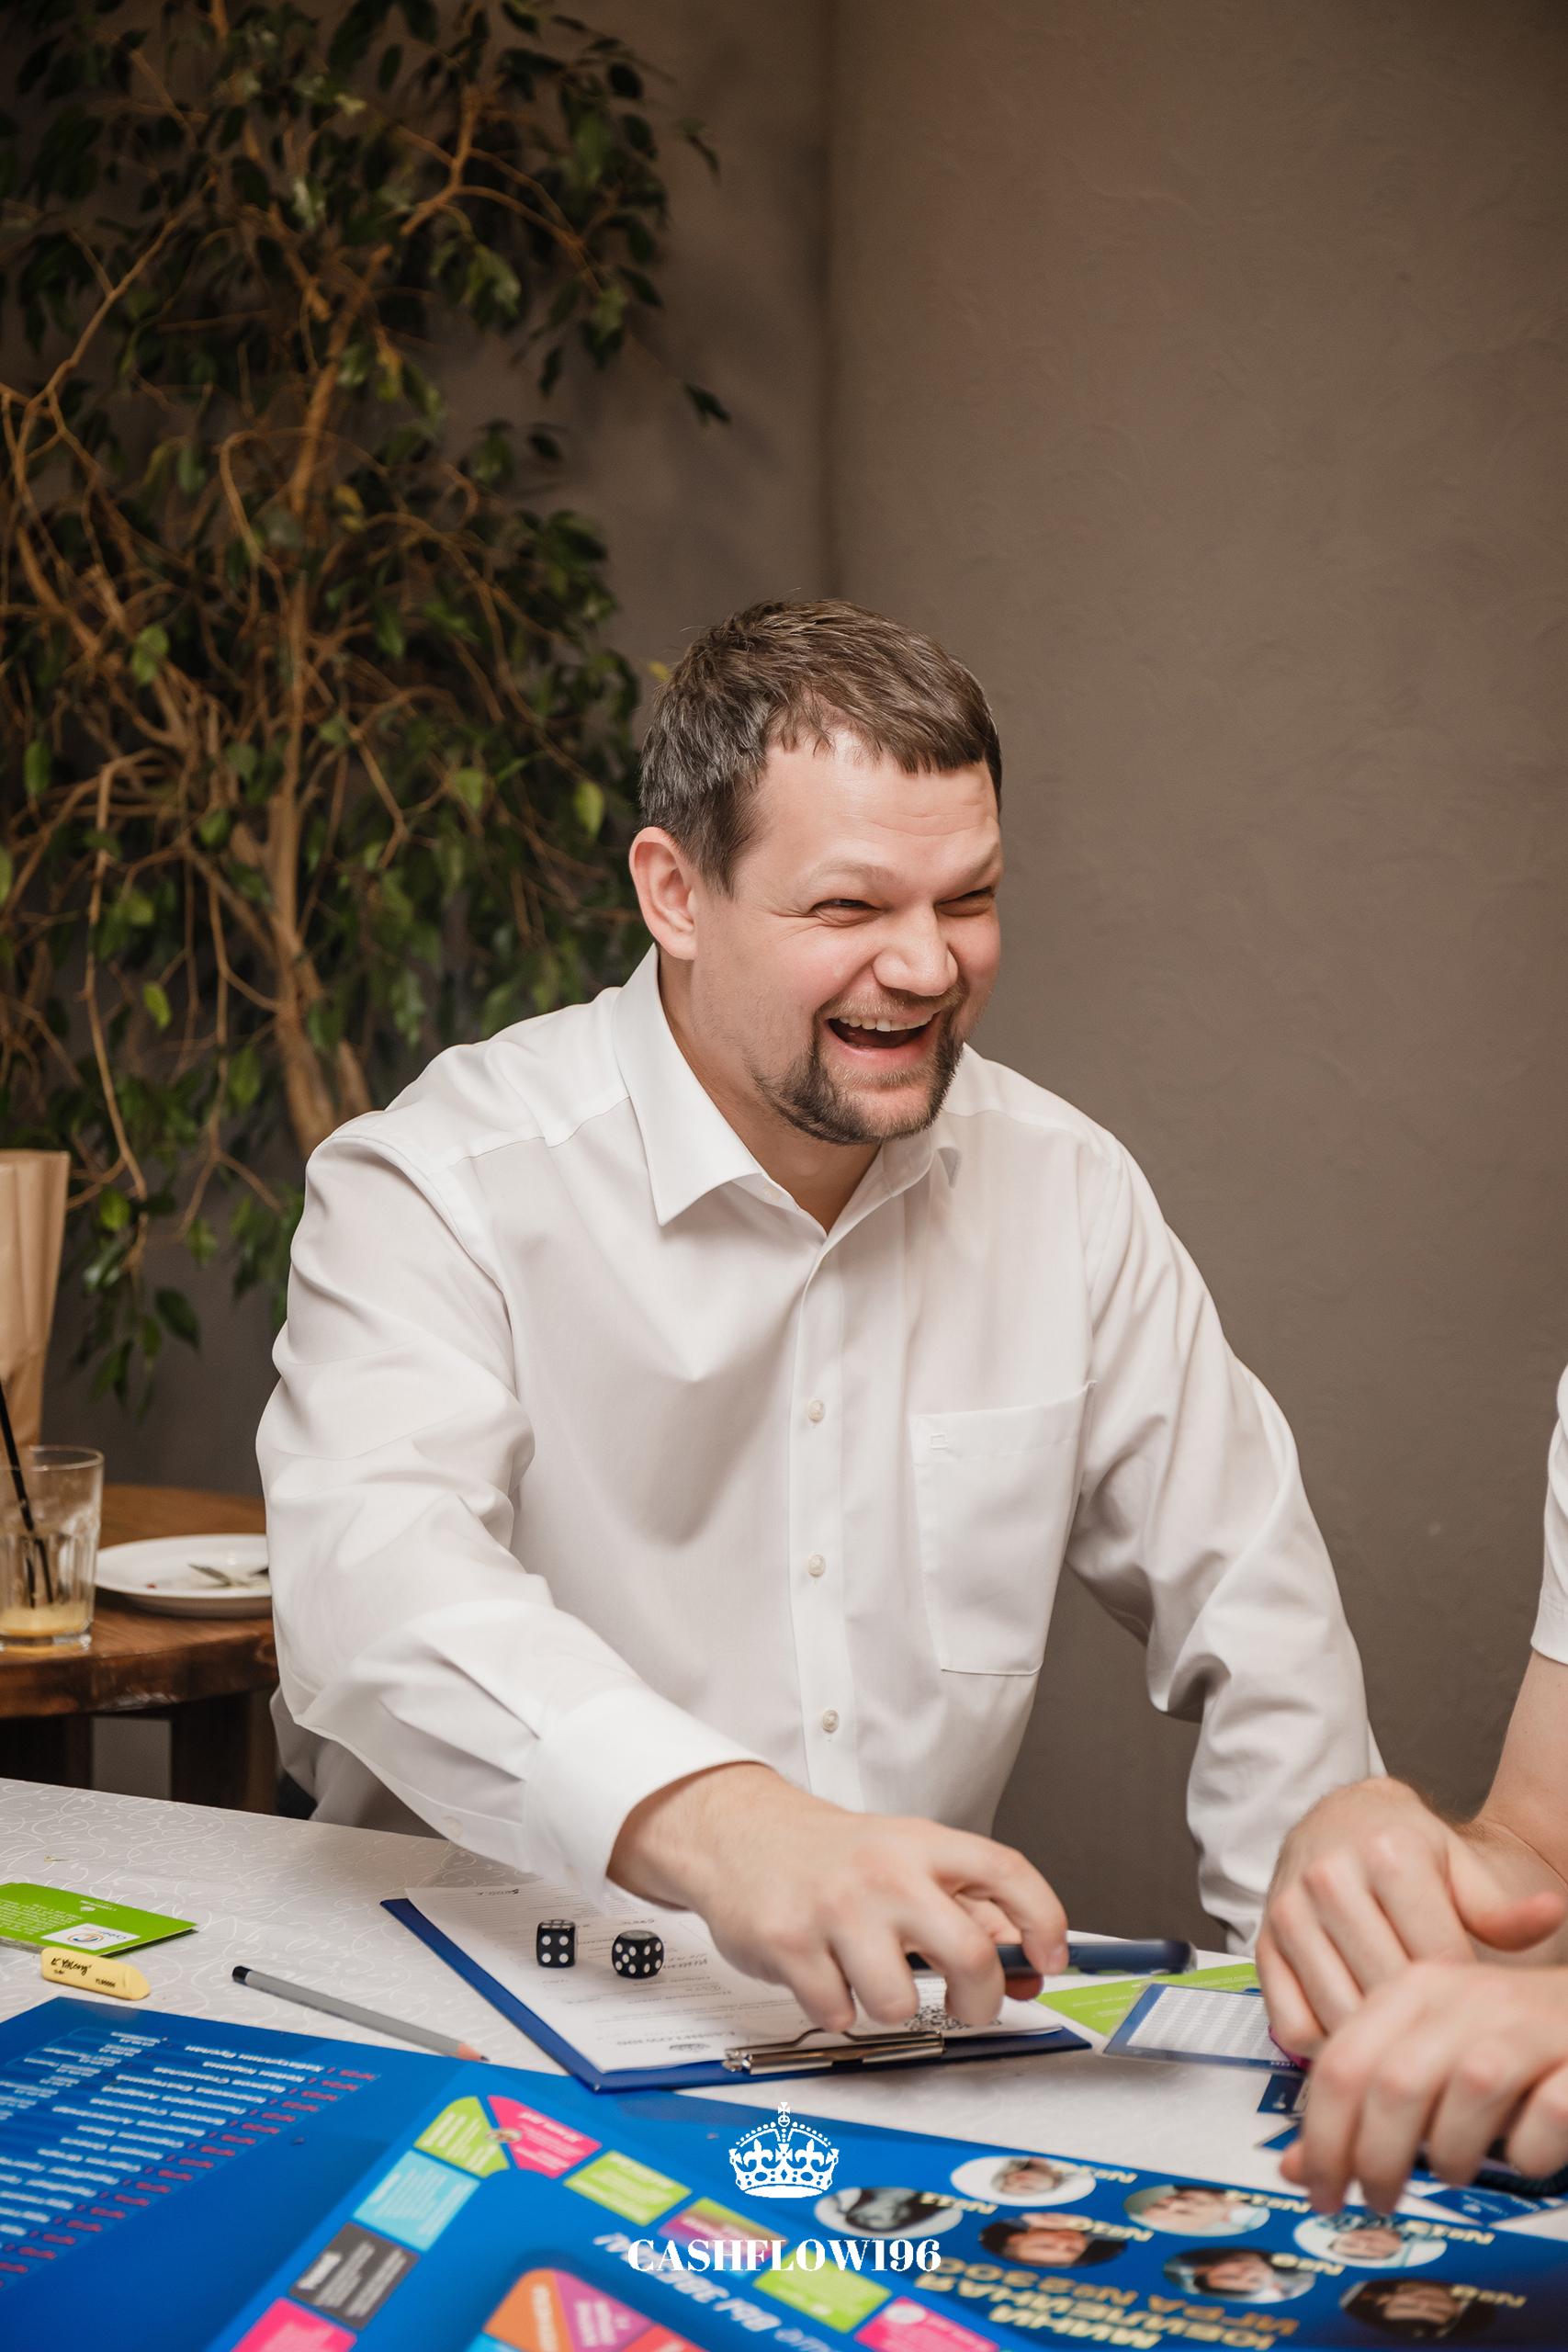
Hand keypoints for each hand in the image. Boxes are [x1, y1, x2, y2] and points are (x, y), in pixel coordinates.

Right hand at [609, 1762, 1066, 2030]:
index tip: (1051, 1960)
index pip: (1007, 1872)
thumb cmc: (834, 1856)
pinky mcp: (789, 1943)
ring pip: (899, 2003)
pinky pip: (838, 2014)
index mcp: (922, 1845)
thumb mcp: (905, 1860)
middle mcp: (885, 1872)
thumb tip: (1029, 1969)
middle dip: (983, 2000)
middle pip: (971, 1954)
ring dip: (891, 2007)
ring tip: (870, 1976)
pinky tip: (823, 1973)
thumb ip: (968, 1909)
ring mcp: (835, 1908)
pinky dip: (836, 2008)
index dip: (1045, 1921)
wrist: (739, 1834)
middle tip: (971, 2006)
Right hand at [1257, 1779, 1564, 2056]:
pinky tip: (1356, 2033)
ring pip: (1338, 2014)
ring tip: (1403, 2043)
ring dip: (1374, 2043)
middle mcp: (1330, 1877)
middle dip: (1422, 2028)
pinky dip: (1326, 2045)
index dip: (1464, 2002)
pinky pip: (1292, 2025)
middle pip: (1387, 1992)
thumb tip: (1552, 1914)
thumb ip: (1501, 1907)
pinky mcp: (1261, 1942)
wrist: (1339, 1818)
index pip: (1437, 1963)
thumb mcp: (1460, 1867)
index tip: (1475, 2016)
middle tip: (1444, 2043)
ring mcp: (1289, 1911)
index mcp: (1389, 1855)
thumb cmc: (1405, 1848)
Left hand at [1282, 1963, 1567, 2212]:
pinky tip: (1524, 2155)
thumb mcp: (1425, 2059)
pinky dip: (1529, 2150)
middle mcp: (1465, 1998)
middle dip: (1376, 2160)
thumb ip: (1362, 2104)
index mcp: (1415, 1991)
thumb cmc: (1504, 2043)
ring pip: (1468, 2091)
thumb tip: (1294, 2169)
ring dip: (1452, 2153)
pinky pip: (1548, 2115)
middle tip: (1378, 2200)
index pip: (1341, 2064)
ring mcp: (1527, 2025)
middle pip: (1395, 2084)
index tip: (1320, 2191)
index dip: (1322, 2139)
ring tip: (1452, 2171)